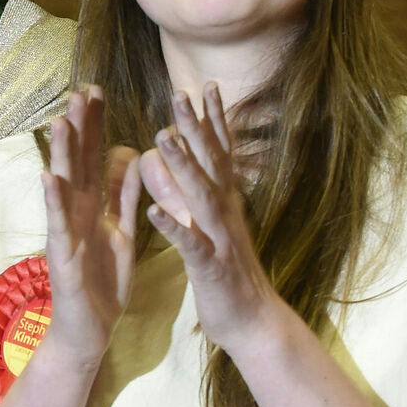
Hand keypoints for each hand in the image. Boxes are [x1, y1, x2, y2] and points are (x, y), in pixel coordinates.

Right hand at [39, 86, 143, 361]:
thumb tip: (128, 155)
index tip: (96, 91)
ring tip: (60, 122)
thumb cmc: (103, 284)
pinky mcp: (62, 253)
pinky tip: (49, 177)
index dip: (95, 125)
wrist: (89, 329)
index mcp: (94, 206)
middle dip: (79, 128)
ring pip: (63, 186)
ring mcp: (65, 230)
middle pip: (77, 162)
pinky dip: (53, 200)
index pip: (94, 157)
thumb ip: (124, 196)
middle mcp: (75, 213)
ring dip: (61, 155)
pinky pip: (58, 223)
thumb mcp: (121, 231)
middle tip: (80, 91)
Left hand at [140, 84, 282, 352]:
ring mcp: (220, 238)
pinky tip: (153, 212)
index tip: (205, 84)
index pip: (220, 153)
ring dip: (183, 165)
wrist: (253, 321)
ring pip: (200, 196)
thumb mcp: (209, 226)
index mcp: (224, 203)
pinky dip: (173, 227)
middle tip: (180, 91)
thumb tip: (171, 161)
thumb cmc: (227, 273)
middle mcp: (226, 213)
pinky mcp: (209, 267)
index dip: (213, 120)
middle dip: (196, 127)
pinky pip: (190, 245)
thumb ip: (190, 194)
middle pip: (211, 163)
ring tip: (162, 136)